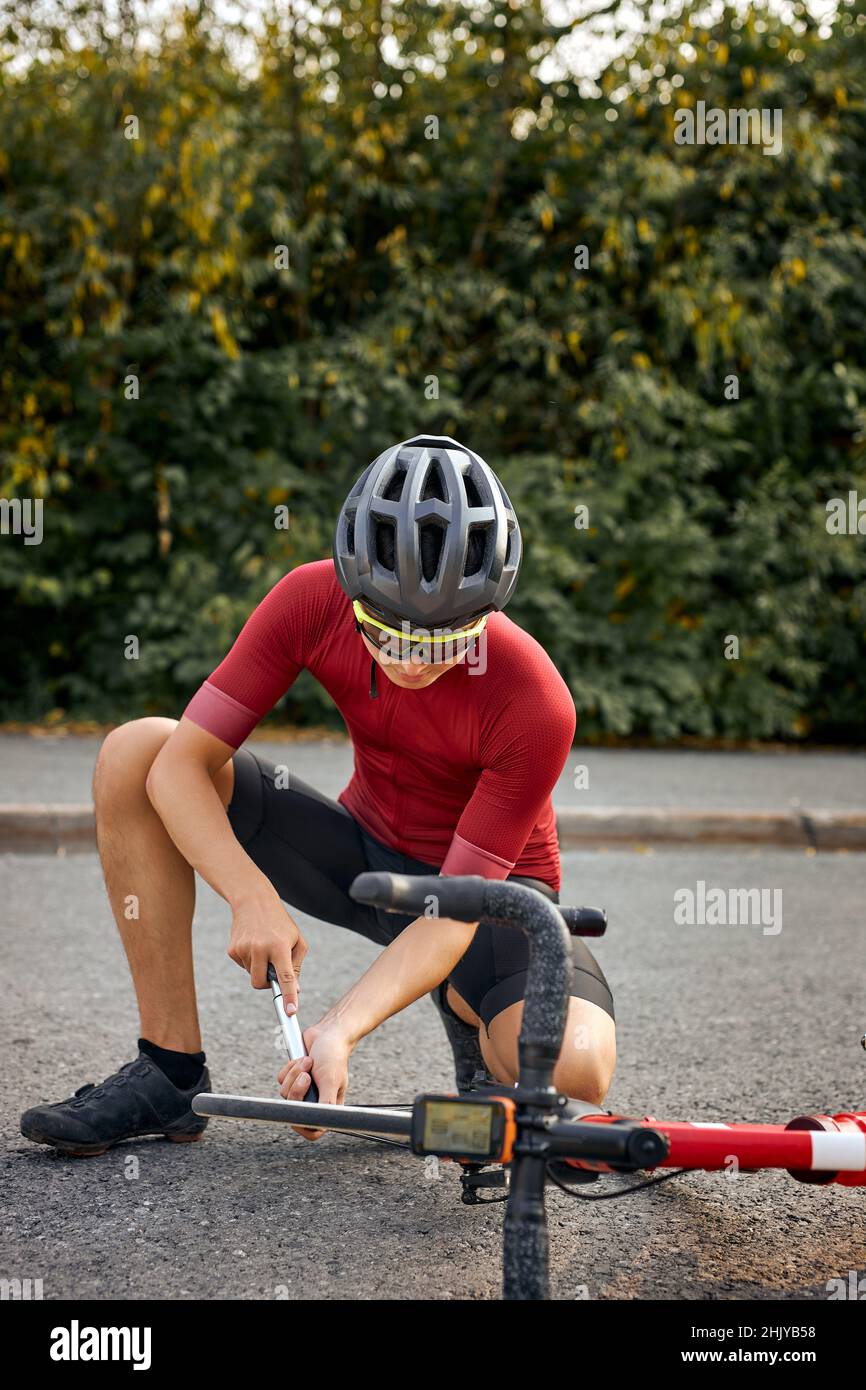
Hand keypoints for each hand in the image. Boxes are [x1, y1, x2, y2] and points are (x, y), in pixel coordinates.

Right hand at [228, 886, 306, 1012]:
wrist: (254, 901)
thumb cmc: (280, 923)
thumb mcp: (296, 939)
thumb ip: (297, 965)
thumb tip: (294, 990)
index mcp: (280, 946)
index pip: (286, 976)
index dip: (289, 996)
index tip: (291, 1012)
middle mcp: (260, 948)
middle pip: (260, 983)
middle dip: (266, 983)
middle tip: (272, 968)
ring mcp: (244, 949)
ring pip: (252, 975)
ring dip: (259, 967)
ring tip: (263, 946)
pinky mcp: (232, 950)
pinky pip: (243, 967)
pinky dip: (249, 961)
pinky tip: (252, 944)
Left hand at [277, 1020, 349, 1141]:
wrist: (328, 1034)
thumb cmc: (334, 1057)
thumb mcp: (331, 1082)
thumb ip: (325, 1104)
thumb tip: (320, 1122)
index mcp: (328, 1105)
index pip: (314, 1130)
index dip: (303, 1125)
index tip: (299, 1110)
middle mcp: (314, 1100)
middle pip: (294, 1109)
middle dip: (297, 1090)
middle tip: (306, 1076)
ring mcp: (302, 1089)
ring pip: (285, 1093)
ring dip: (294, 1074)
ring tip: (308, 1061)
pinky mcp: (292, 1077)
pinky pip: (281, 1079)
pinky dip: (289, 1067)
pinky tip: (302, 1058)